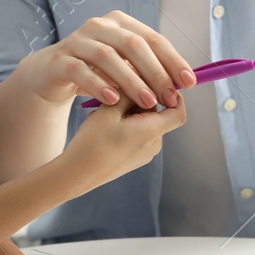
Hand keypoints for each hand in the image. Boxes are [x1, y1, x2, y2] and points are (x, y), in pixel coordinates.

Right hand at [21, 11, 195, 110]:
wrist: (52, 73)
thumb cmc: (96, 70)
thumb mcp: (123, 65)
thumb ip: (147, 68)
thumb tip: (184, 82)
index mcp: (121, 22)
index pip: (153, 38)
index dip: (173, 60)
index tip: (188, 82)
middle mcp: (100, 25)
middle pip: (133, 44)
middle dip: (155, 72)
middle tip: (169, 96)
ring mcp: (77, 40)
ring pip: (108, 56)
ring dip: (131, 80)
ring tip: (147, 102)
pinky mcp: (60, 59)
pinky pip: (81, 70)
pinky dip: (98, 85)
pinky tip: (112, 100)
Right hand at [62, 91, 187, 188]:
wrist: (77, 175)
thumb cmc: (92, 142)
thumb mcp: (109, 109)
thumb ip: (129, 91)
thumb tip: (143, 80)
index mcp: (152, 132)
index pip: (178, 111)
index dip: (174, 95)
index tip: (159, 83)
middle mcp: (154, 145)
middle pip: (159, 114)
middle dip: (142, 101)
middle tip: (118, 95)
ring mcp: (145, 154)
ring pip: (147, 123)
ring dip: (132, 113)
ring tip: (108, 113)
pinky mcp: (135, 159)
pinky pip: (139, 135)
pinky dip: (128, 125)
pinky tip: (107, 127)